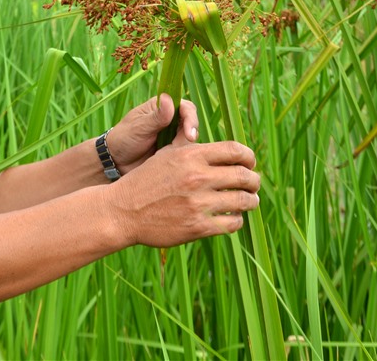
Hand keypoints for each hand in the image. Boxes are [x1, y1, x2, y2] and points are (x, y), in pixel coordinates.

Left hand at [105, 94, 197, 174]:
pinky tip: (168, 161)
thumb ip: (156, 116)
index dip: (191, 120)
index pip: (186, 107)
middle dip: (188, 137)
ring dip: (182, 148)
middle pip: (192, 124)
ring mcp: (172, 134)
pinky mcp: (172, 149)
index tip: (190, 135)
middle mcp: (170, 118)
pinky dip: (179, 156)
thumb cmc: (123, 139)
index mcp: (161, 106)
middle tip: (176, 148)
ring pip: (189, 139)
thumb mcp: (139, 127)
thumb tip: (168, 98)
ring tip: (165, 155)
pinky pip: (184, 152)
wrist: (115, 162)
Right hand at [105, 138, 259, 247]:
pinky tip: (232, 217)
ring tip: (249, 201)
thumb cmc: (145, 181)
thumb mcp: (166, 155)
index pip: (235, 150)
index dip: (249, 157)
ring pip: (243, 201)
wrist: (122, 211)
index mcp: (191, 155)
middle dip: (254, 180)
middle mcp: (197, 177)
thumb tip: (221, 149)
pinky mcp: (197, 226)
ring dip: (251, 201)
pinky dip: (237, 220)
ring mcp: (198, 203)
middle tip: (253, 184)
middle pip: (244, 176)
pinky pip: (232, 223)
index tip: (250, 163)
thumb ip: (193, 149)